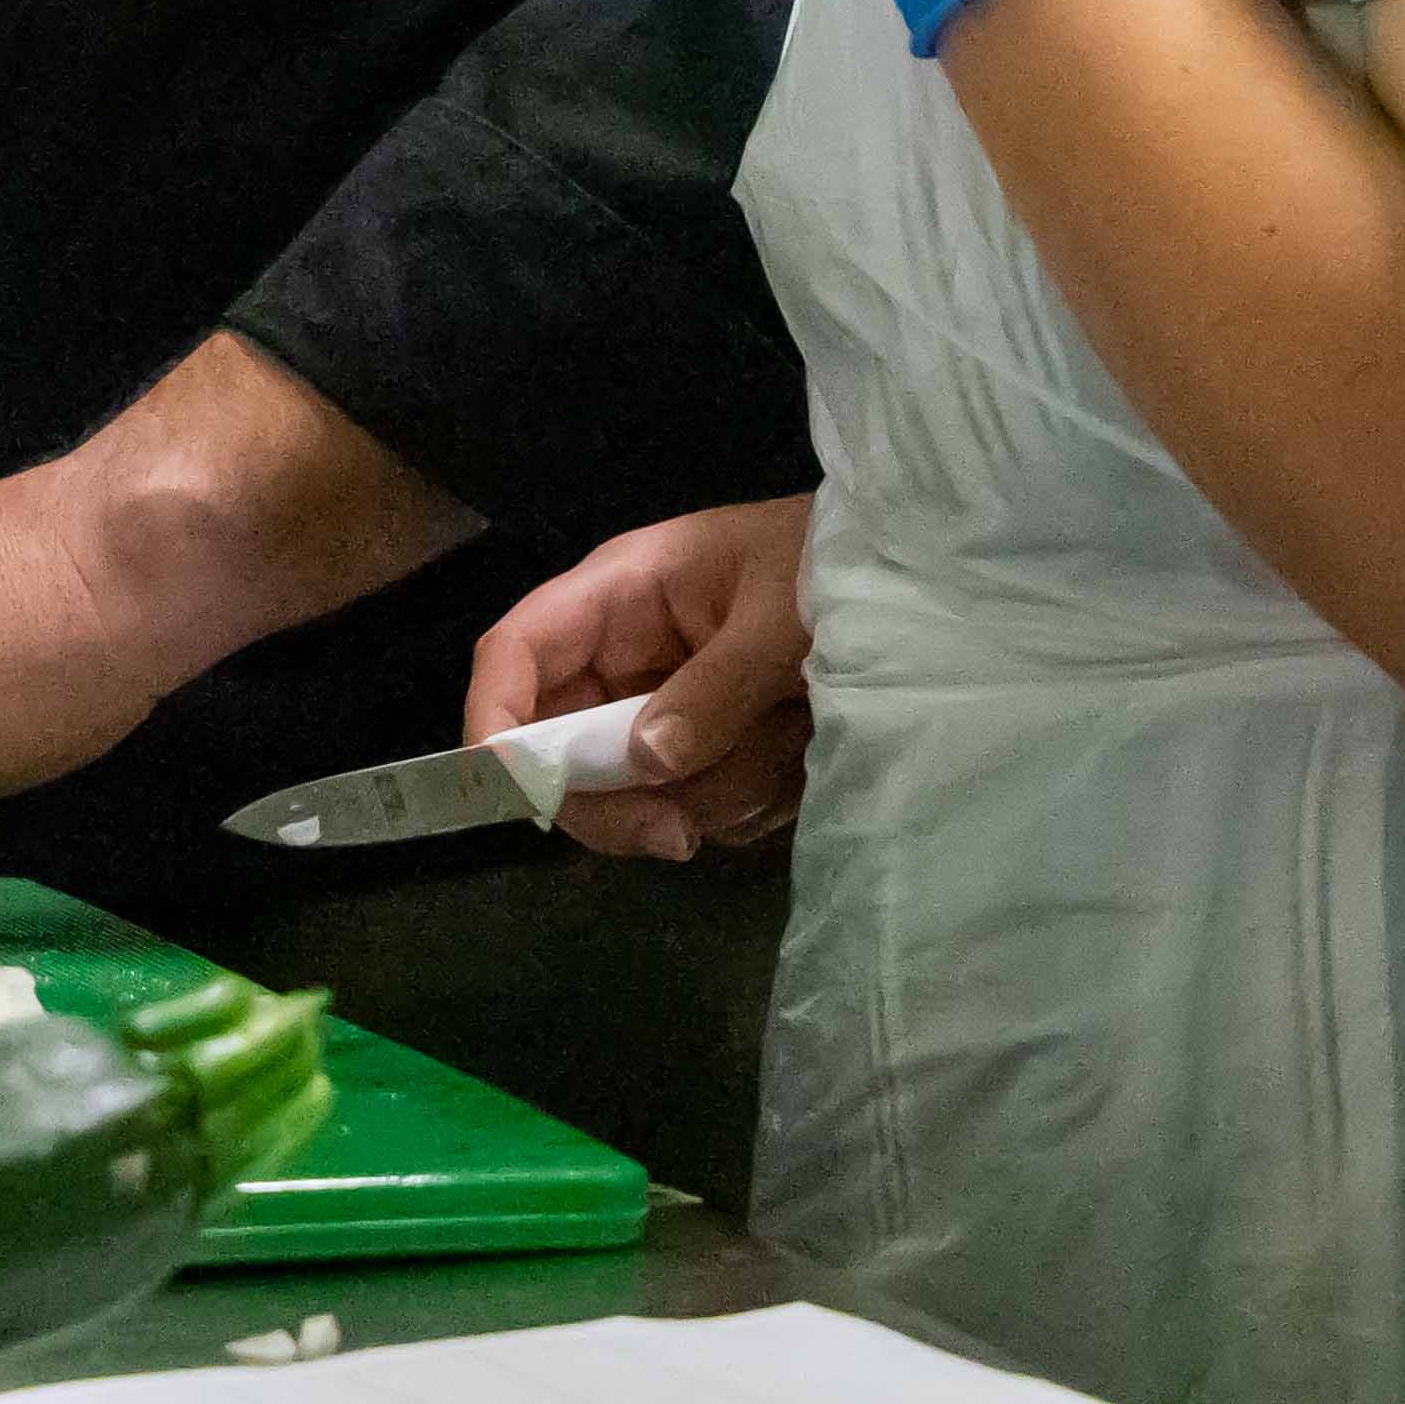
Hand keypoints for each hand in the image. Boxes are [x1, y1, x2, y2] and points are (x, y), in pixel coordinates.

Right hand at [467, 498, 811, 859]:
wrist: (907, 589)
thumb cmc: (834, 567)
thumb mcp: (783, 614)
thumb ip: (717, 688)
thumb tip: (646, 762)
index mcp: (621, 593)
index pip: (516, 652)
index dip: (496, 721)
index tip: (519, 792)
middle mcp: (625, 654)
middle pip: (559, 750)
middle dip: (617, 800)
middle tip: (680, 836)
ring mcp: (661, 706)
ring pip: (634, 793)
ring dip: (711, 795)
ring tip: (787, 747)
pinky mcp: (703, 747)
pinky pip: (693, 807)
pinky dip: (746, 805)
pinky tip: (796, 764)